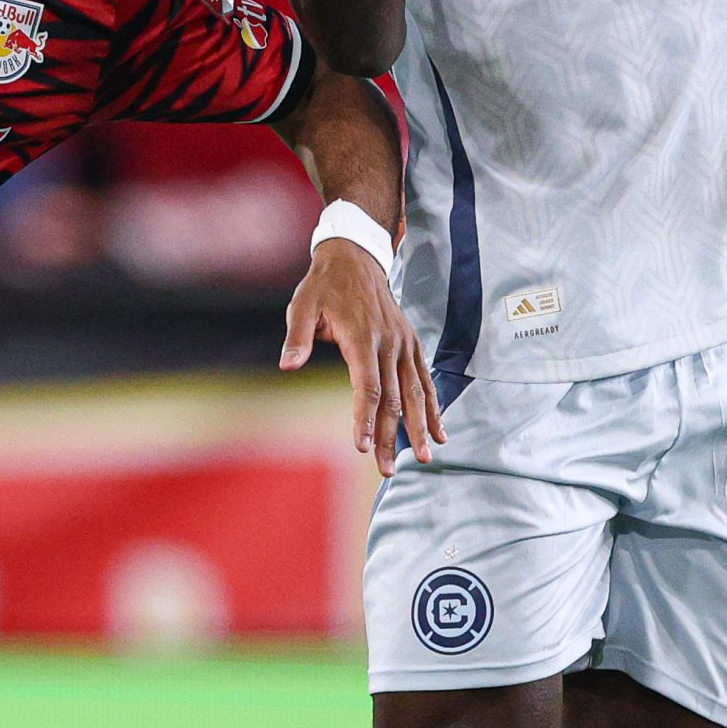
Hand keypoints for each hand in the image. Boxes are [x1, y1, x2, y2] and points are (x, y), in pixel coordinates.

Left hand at [281, 239, 443, 477]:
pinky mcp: (412, 344)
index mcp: (361, 337)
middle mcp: (388, 343)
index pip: (367, 387)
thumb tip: (287, 366)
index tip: (363, 447)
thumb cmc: (324, 286)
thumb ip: (297, 337)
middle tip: (387, 470)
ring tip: (425, 458)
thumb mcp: (302, 305)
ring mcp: (404, 344)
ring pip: (414, 392)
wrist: (356, 257)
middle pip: (393, 398)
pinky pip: (425, 379)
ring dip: (419, 427)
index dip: (365, 418)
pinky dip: (433, 406)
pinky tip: (439, 431)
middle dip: (392, 436)